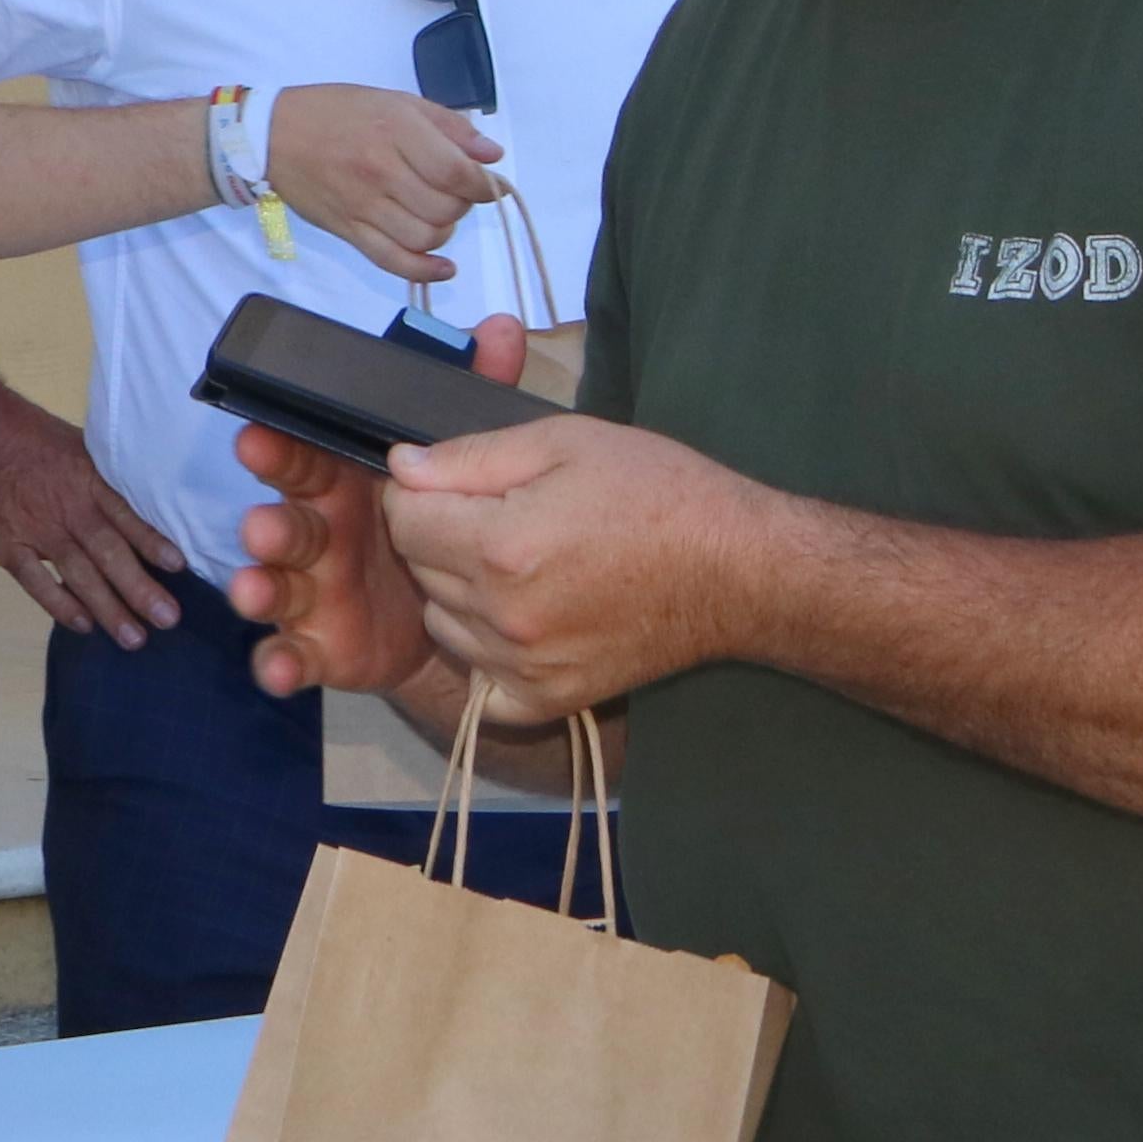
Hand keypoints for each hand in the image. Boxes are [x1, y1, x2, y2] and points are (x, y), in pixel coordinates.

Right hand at [0, 379, 180, 647]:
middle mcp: (67, 507)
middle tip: (168, 619)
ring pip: (78, 574)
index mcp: (86, 479)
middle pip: (109, 553)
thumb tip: (131, 501)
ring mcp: (35, 529)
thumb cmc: (21, 430)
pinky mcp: (5, 544)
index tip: (179, 568)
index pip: (126, 515)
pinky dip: (60, 604)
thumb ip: (97, 477)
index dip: (152, 542)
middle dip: (140, 589)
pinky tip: (82, 624)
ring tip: (134, 638)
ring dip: (108, 607)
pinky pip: (36, 581)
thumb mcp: (72, 443)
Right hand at [222, 308, 531, 705]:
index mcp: (339, 483)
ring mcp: (312, 590)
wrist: (464, 609)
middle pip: (279, 521)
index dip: (276, 449)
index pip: (299, 458)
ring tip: (256, 592)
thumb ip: (474, 393)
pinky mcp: (321, 644)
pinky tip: (280, 668)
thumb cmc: (445, 520)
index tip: (258, 437)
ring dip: (257, 588)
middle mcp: (315, 534)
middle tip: (264, 527)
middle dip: (264, 523)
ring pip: (273, 586)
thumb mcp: (463, 458)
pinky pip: (291, 654)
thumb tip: (499, 327)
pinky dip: (280, 662)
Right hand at [262, 84, 502, 282]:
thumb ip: (448, 125)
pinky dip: (425, 270)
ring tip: (435, 214)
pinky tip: (444, 267)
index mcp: (395, 130)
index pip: (457, 172)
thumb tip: (492, 155)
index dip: (483, 185)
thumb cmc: (335, 112)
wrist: (270, 135)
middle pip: (445, 208)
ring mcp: (362, 205)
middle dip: (462, 205)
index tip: (486, 185)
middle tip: (452, 193)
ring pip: (426, 237)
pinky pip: (393, 261)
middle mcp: (380, 170)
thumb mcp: (395, 101)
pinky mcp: (348, 230)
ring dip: (443, 230)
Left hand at [368, 398, 763, 722]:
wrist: (740, 570)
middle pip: (419, 570)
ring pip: (443, 623)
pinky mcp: (551, 698)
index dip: (421, 492)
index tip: (456, 483)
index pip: (404, 518)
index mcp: (502, 546)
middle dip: (441, 536)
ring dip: (460, 593)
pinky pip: (480, 682)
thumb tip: (402, 468)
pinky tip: (521, 620)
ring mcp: (526, 666)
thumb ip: (471, 457)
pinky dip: (486, 653)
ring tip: (519, 565)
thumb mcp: (565, 442)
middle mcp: (505, 614)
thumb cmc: (660, 492)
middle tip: (500, 517)